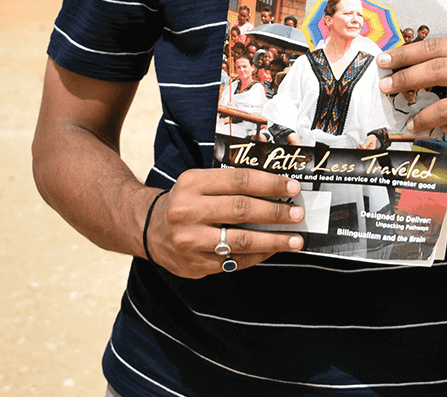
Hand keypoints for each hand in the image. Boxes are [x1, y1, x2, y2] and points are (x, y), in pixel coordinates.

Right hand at [145, 169, 305, 277]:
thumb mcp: (198, 182)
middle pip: (242, 210)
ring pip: (241, 241)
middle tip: (297, 214)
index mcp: (192, 184)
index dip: (270, 184)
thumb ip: (230, 183)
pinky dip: (257, 256)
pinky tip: (272, 250)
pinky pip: (234, 262)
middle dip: (276, 213)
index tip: (292, 188)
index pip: (239, 180)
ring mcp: (190, 241)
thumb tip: (275, 188)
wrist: (149, 229)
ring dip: (273, 241)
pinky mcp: (194, 265)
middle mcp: (188, 211)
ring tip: (295, 240)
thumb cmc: (185, 201)